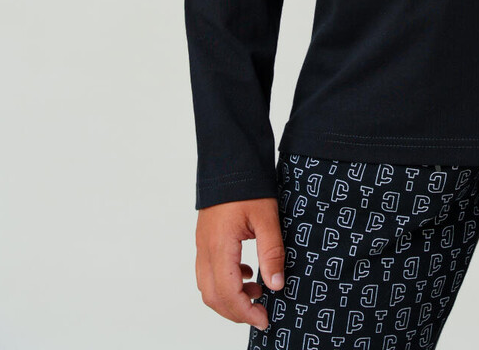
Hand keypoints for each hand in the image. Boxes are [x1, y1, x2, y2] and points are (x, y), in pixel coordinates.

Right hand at [194, 196, 284, 329]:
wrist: (230, 157)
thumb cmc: (248, 184)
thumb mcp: (267, 217)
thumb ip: (271, 252)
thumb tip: (276, 285)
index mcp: (219, 245)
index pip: (227, 293)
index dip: (245, 312)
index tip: (264, 320)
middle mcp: (205, 249)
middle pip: (213, 296)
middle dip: (236, 312)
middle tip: (261, 315)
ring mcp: (202, 244)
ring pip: (207, 286)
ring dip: (229, 298)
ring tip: (257, 294)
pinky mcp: (206, 239)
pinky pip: (208, 271)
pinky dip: (226, 281)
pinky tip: (248, 273)